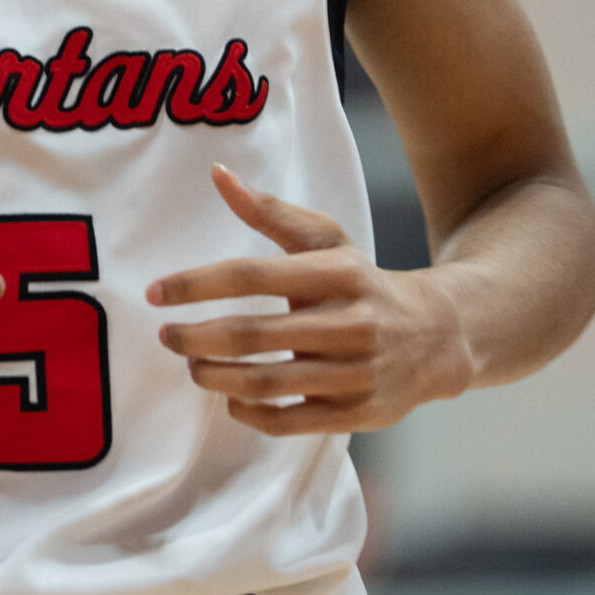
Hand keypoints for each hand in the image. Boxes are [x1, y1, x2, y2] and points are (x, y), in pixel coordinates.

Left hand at [146, 166, 475, 434]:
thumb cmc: (363, 284)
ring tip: (194, 366)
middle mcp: (349, 323)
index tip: (155, 292)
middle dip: (197, 337)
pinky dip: (249, 412)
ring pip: (267, 382)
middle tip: (167, 336)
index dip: (196, 284)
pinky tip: (230, 397)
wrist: (439, 336)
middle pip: (253, 334)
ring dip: (216, 377)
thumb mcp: (327, 241)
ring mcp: (356, 372)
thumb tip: (217, 174)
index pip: (252, 275)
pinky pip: (289, 420)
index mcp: (336, 273)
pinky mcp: (358, 412)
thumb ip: (270, 212)